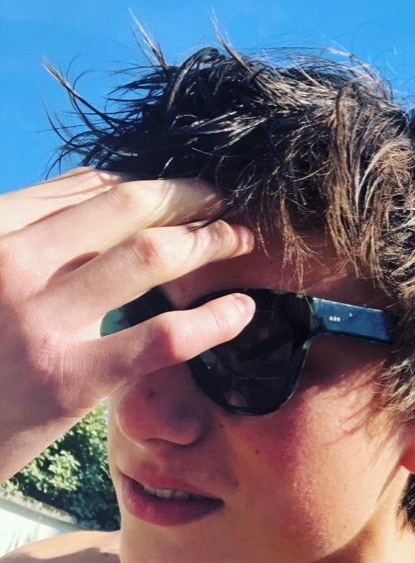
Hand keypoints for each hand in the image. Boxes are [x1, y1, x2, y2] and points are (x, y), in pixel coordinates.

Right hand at [0, 168, 254, 480]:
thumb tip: (101, 188)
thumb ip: (29, 231)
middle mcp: (10, 263)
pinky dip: (212, 319)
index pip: (88, 188)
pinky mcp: (68, 380)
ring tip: (243, 239)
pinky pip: (159, 338)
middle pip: (126, 207)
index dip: (150, 182)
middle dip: (189, 196)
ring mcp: (38, 321)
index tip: (188, 188)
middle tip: (228, 197)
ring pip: (149, 257)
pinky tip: (242, 310)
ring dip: (209, 241)